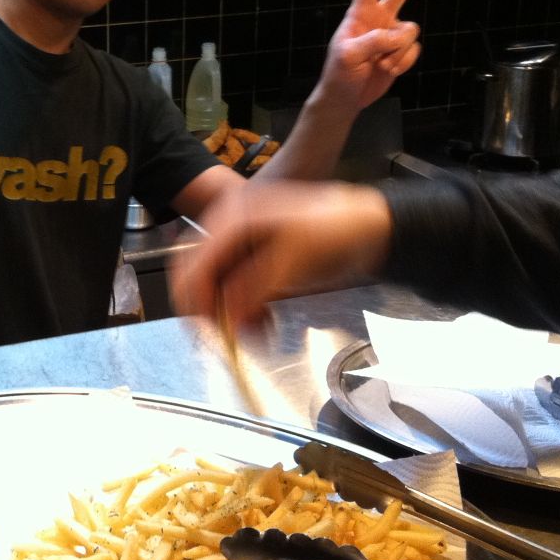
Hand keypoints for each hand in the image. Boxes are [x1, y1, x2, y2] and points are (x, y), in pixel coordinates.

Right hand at [168, 180, 393, 330]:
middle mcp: (228, 231)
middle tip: (232, 340)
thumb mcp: (293, 258)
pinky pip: (236, 292)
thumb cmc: (334, 229)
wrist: (365, 225)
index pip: (194, 266)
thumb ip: (254, 288)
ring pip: (217, 290)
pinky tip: (265, 323)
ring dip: (232, 316)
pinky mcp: (254, 262)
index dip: (197, 303)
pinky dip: (246, 312)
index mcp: (232, 220)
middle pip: (199, 278)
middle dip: (212, 311)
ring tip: (261, 334)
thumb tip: (227, 321)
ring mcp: (241, 247)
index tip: (211, 335)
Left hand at [318, 0, 435, 111]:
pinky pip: (414, 50)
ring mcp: (391, 36)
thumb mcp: (348, 56)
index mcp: (359, 15)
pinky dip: (403, 62)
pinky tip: (388, 69)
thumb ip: (374, 41)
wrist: (347, 98)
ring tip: (380, 63)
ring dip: (399, 51)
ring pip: (411, 31)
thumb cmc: (339, 74)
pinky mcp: (401, 52)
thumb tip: (399, 35)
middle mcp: (378, 19)